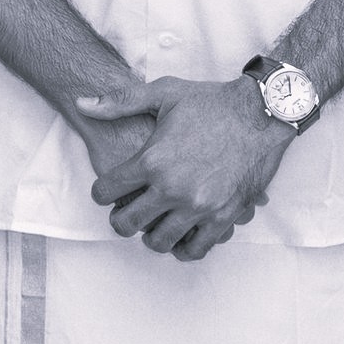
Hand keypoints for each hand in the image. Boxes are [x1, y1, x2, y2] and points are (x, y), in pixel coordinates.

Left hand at [80, 76, 291, 259]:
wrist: (262, 112)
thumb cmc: (212, 102)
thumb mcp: (164, 94)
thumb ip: (120, 101)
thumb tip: (81, 103)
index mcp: (152, 160)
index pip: (106, 192)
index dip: (102, 192)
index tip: (109, 190)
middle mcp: (171, 188)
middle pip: (126, 223)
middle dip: (121, 219)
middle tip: (126, 212)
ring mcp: (198, 206)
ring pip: (158, 241)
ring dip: (151, 235)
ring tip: (154, 223)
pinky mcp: (223, 216)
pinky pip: (195, 249)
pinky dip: (183, 247)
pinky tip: (181, 235)